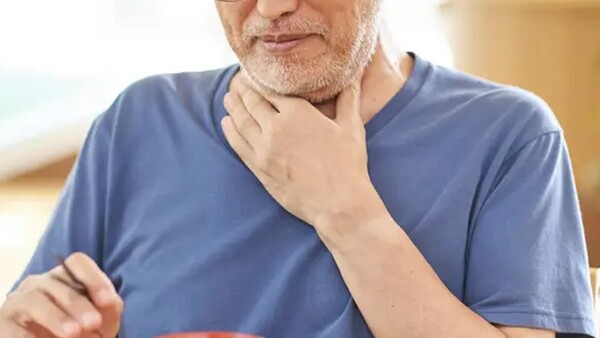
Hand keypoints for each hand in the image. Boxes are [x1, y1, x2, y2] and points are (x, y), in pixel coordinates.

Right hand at [0, 252, 122, 337]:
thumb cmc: (79, 332)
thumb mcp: (100, 321)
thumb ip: (109, 309)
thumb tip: (110, 302)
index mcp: (65, 278)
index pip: (78, 263)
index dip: (94, 279)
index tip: (107, 301)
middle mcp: (40, 283)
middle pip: (58, 283)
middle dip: (78, 304)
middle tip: (94, 323)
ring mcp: (19, 301)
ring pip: (35, 299)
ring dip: (56, 317)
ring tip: (73, 334)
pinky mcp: (3, 323)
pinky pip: (11, 327)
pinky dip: (26, 335)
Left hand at [222, 74, 387, 230]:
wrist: (338, 204)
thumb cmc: (348, 165)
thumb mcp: (351, 128)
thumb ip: (349, 98)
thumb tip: (355, 75)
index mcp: (298, 113)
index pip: (270, 89)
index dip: (260, 79)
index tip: (255, 73)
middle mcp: (276, 128)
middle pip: (252, 102)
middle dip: (243, 90)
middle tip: (238, 81)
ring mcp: (264, 149)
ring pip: (241, 121)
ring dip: (233, 106)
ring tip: (228, 97)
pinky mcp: (259, 168)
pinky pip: (237, 145)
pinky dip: (230, 131)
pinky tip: (226, 123)